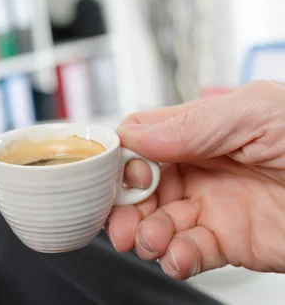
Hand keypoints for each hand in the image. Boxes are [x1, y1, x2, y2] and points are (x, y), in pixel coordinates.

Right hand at [107, 80, 284, 278]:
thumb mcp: (255, 112)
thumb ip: (191, 124)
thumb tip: (134, 136)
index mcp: (202, 130)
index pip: (143, 141)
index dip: (123, 158)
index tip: (116, 174)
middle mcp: (202, 168)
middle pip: (142, 186)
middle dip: (124, 205)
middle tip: (119, 221)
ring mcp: (214, 206)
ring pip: (159, 221)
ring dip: (145, 234)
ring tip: (149, 240)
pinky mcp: (231, 243)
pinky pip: (190, 252)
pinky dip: (176, 258)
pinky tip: (177, 256)